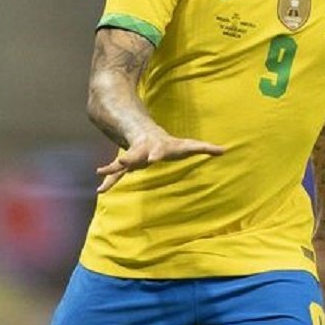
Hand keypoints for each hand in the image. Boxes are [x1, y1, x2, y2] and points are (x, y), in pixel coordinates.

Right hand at [96, 132, 225, 192]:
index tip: (153, 158)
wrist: (146, 134)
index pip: (158, 150)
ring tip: (100, 172)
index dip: (157, 153)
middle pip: (135, 154)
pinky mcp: (126, 165)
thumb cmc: (170, 144)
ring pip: (121, 164)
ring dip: (112, 168)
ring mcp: (132, 157)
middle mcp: (142, 151)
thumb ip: (205, 148)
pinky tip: (100, 190)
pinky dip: (109, 181)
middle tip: (123, 160)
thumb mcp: (188, 145)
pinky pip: (116, 174)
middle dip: (129, 158)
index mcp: (157, 147)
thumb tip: (224, 150)